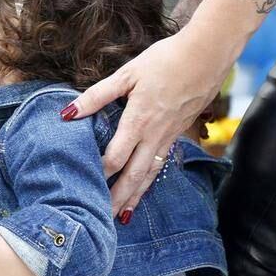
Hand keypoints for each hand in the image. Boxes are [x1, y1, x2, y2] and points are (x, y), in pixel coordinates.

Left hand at [66, 28, 230, 213]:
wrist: (207, 56)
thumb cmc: (165, 60)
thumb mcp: (127, 73)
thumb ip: (97, 95)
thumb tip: (69, 113)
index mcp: (139, 121)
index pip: (115, 158)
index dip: (98, 173)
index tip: (81, 185)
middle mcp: (155, 135)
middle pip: (133, 175)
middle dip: (116, 198)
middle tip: (99, 220)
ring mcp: (169, 137)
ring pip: (149, 175)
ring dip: (135, 197)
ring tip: (121, 216)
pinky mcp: (178, 134)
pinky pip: (161, 164)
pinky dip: (150, 181)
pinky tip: (144, 188)